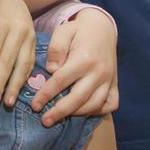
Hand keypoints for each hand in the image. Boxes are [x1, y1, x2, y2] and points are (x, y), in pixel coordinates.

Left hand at [0, 0, 36, 106]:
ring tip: (7, 102)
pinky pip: (30, 64)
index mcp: (1, 23)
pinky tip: (17, 91)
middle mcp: (18, 30)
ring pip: (22, 64)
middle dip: (0, 82)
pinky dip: (24, 79)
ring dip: (15, 85)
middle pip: (8, 60)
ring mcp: (29, 37)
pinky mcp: (35, 43)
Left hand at [32, 9, 118, 124]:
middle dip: (60, 112)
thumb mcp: (63, 32)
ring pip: (95, 104)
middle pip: (78, 98)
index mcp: (84, 59)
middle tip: (45, 121)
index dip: (46, 94)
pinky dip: (99, 111)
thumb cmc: (78, 30)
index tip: (35, 105)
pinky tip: (83, 111)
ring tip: (60, 117)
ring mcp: (109, 79)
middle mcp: (99, 72)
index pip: (61, 81)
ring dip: (76, 113)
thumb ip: (55, 49)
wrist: (102, 27)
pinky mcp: (115, 83)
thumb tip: (51, 69)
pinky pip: (111, 103)